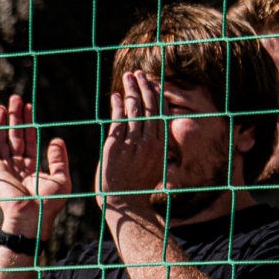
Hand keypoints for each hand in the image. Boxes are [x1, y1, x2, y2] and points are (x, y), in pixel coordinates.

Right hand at [0, 95, 72, 237]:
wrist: (33, 218)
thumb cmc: (49, 204)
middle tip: (14, 99)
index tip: (29, 106)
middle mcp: (17, 166)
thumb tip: (56, 139)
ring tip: (1, 106)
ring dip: (1, 123)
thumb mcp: (61, 179)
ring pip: (2, 141)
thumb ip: (59, 159)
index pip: (29, 140)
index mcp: (32, 168)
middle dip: (14, 118)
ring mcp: (5, 169)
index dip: (29, 123)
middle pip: (14, 136)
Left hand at [98, 70, 167, 216]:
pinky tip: (116, 96)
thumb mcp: (155, 166)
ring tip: (128, 78)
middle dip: (145, 87)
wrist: (125, 204)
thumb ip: (155, 149)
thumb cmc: (138, 189)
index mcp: (162, 145)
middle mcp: (151, 142)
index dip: (157, 96)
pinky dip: (117, 106)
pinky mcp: (116, 147)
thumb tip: (156, 138)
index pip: (162, 113)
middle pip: (150, 107)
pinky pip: (118, 120)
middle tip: (140, 74)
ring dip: (132, 91)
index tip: (153, 83)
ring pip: (135, 110)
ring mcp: (134, 144)